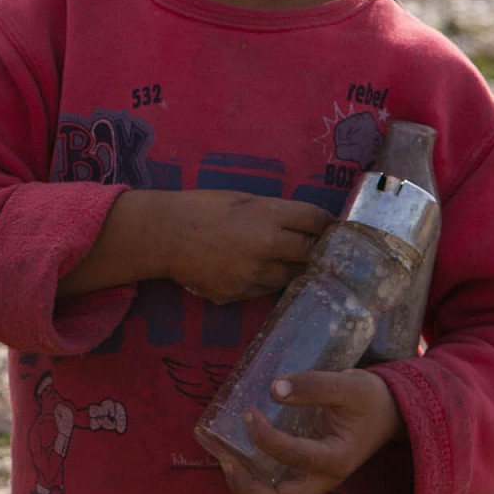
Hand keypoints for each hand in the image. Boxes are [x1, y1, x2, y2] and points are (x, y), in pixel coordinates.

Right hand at [164, 192, 329, 304]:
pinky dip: (264, 281)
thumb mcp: (242, 199)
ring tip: (278, 258)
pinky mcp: (239, 294)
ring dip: (290, 268)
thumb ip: (275, 212)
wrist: (161, 235)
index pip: (317, 221)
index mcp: (269, 216)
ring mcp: (254, 275)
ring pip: (291, 277)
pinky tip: (249, 269)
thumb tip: (304, 225)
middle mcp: (267, 247)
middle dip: (315, 250)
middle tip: (314, 248)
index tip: (331, 228)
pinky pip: (264, 290)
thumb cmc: (200, 207)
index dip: (328, 224)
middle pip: (311, 253)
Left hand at [214, 368, 401, 493]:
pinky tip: (236, 454)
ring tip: (224, 459)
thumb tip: (273, 390)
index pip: (295, 457)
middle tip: (225, 460)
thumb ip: (314, 385)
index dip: (266, 438)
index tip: (250, 413)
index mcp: (338, 459)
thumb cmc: (370, 399)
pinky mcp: (307, 473)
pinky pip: (277, 486)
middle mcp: (325, 478)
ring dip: (247, 487)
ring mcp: (315, 480)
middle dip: (248, 488)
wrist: (390, 413)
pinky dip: (254, 477)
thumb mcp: (349, 384)